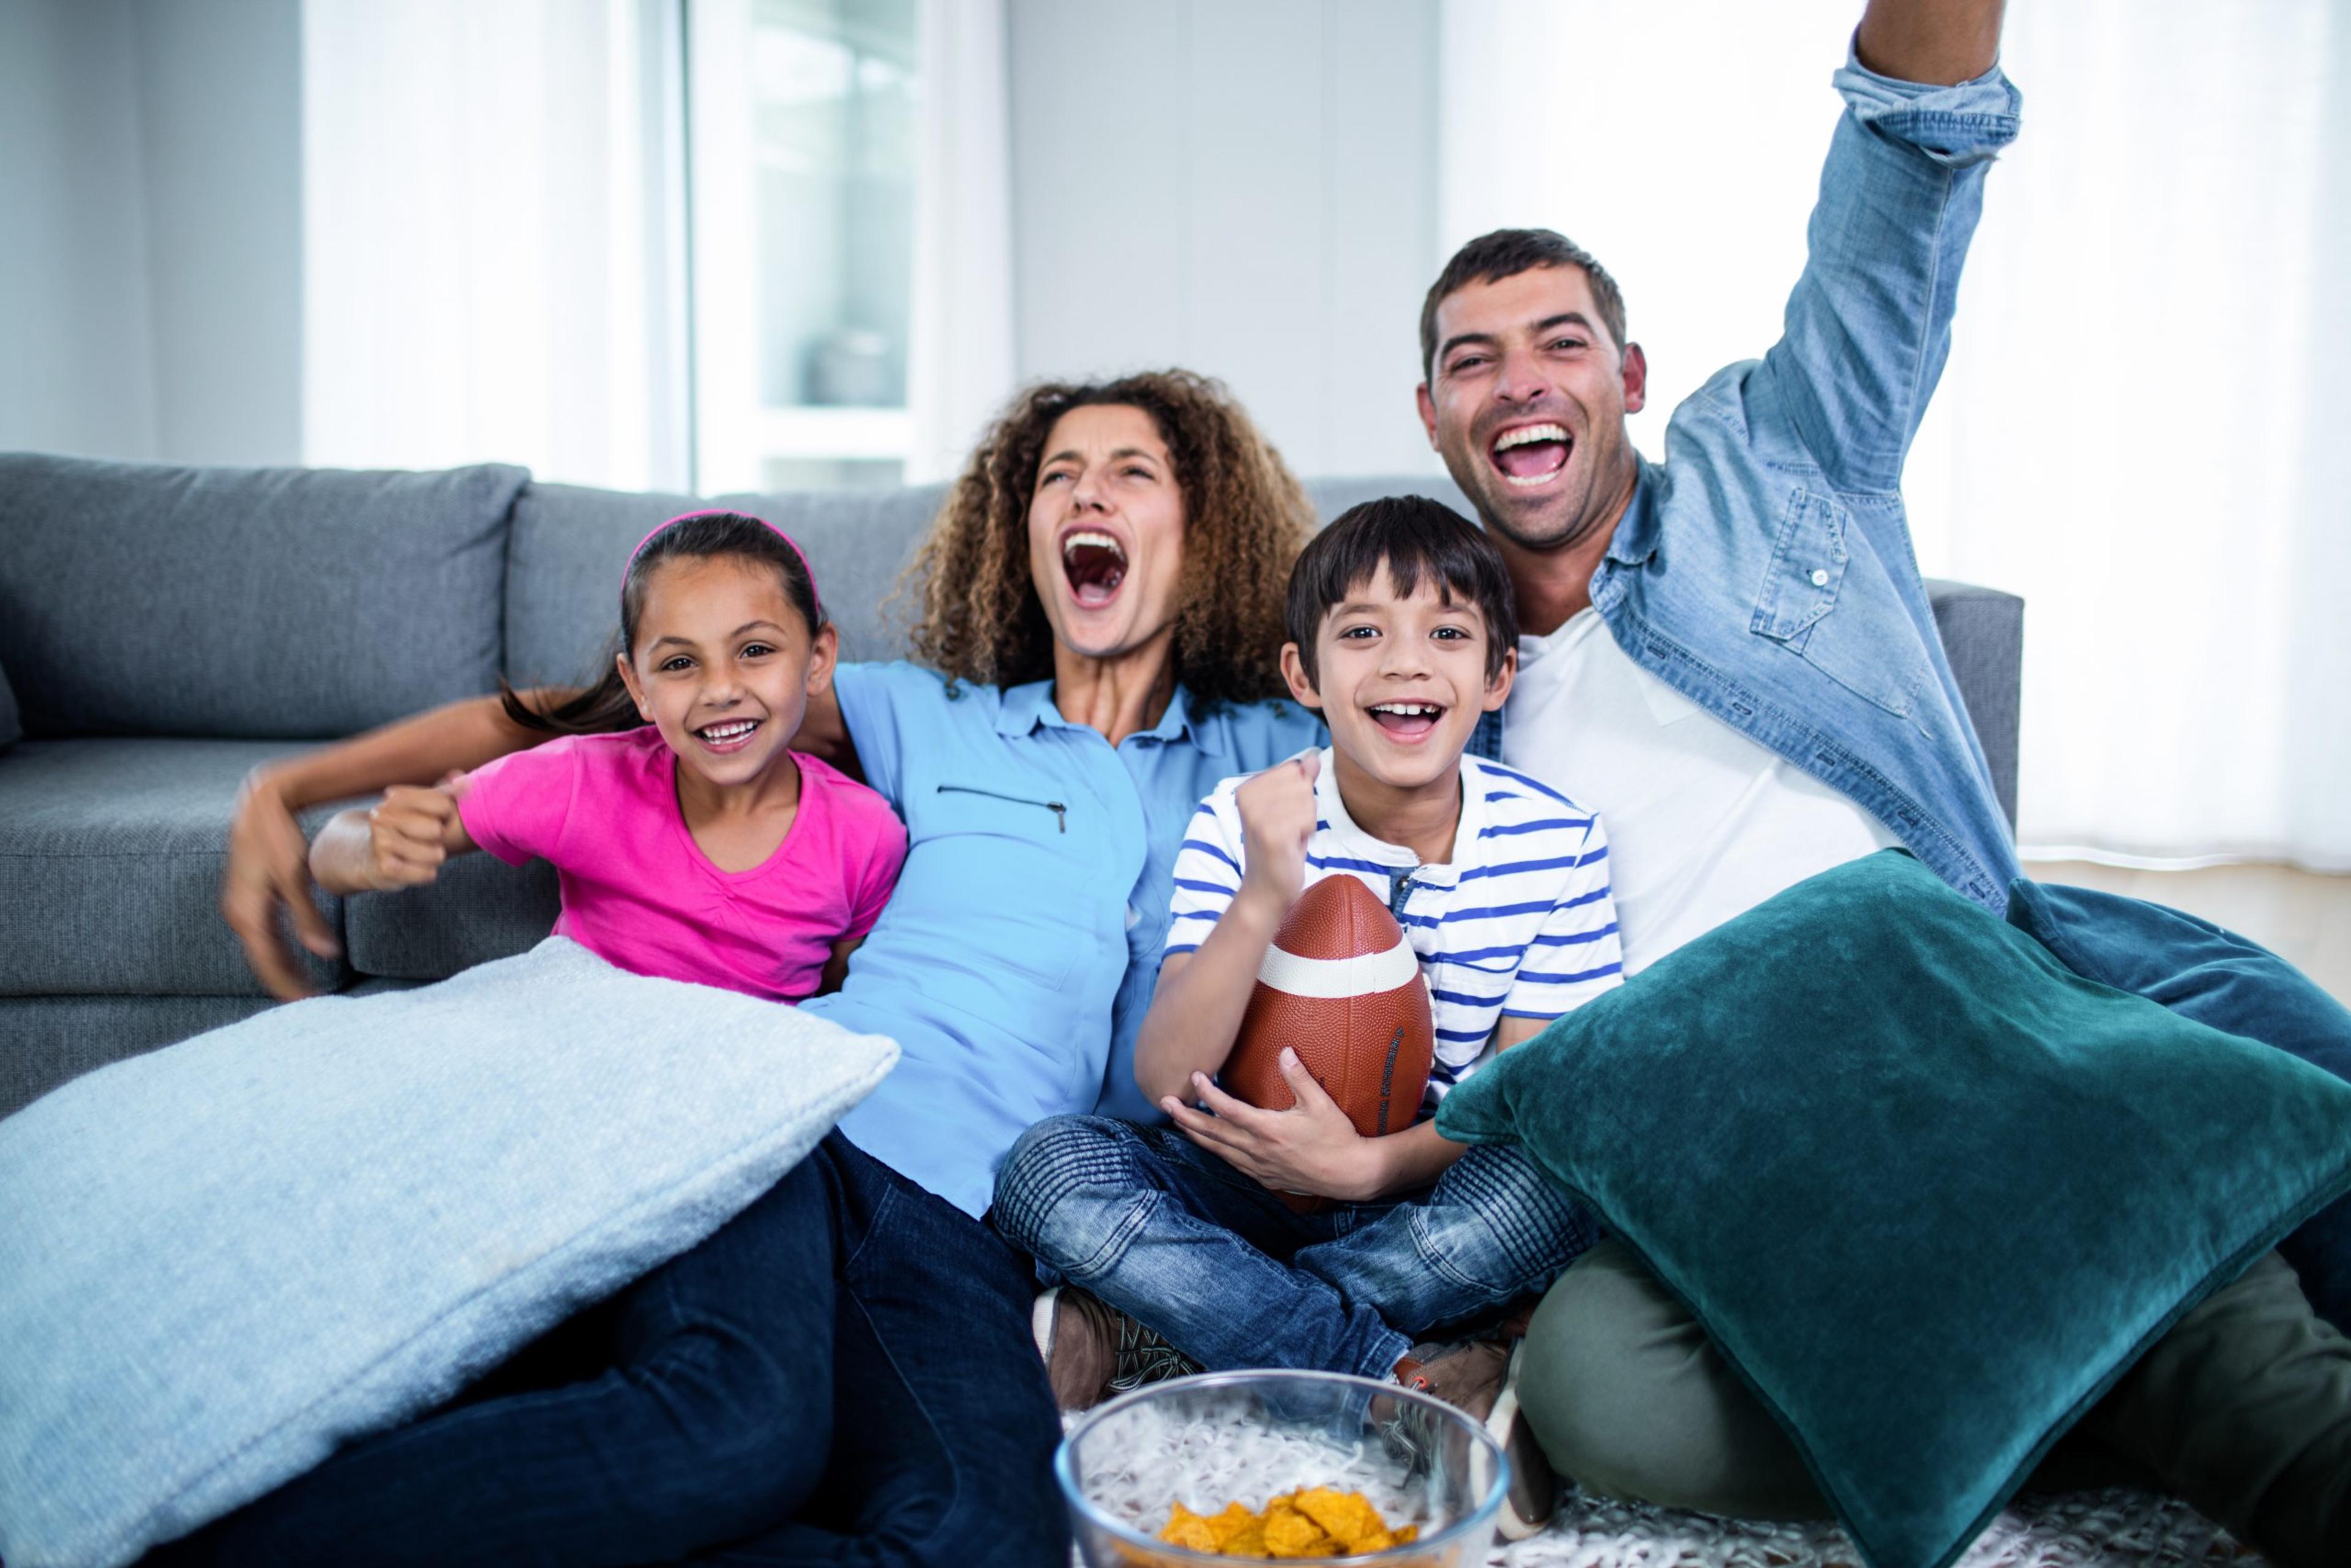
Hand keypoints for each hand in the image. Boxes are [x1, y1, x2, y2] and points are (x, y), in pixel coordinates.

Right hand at [221, 772, 338, 999]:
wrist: (259, 810)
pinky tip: (297, 962)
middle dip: (287, 983)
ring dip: (284, 970)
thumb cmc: (278, 839)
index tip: (308, 1004)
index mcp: (248, 914)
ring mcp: (241, 909)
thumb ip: (310, 919)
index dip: (288, 985)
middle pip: (264, 961)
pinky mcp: (248, 902)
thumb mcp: (296, 879)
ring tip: (308, 989)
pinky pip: (264, 936)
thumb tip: (327, 954)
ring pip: (263, 950)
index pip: (268, 963)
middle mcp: (239, 916)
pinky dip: (280, 952)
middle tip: (313, 1003)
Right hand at [361, 773, 466, 890]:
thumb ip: (444, 792)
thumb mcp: (423, 807)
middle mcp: (383, 817)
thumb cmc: (406, 829)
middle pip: (437, 830)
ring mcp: (382, 843)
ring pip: (435, 854)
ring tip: (418, 853)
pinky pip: (427, 873)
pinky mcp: (386, 868)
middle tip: (424, 838)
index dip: (447, 814)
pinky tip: (413, 867)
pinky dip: (426, 873)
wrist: (371, 858)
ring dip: (434, 857)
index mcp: (395, 797)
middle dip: (438, 837)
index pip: (443, 804)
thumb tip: (462, 778)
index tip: (436, 817)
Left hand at [1162, 1049, 1379, 1202]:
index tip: (1195, 1076)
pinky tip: (1208, 1143)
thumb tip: (1284, 1051)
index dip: (1207, 1093)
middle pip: (1212, 1132)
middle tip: (1164, 1101)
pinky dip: (1214, 1150)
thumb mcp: (1320, 1104)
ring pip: (1217, 1149)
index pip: (1228, 1109)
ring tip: (1178, 1121)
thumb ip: (1299, 1077)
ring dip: (1195, 1134)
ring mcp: (1258, 1166)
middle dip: (1186, 1116)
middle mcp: (1257, 1149)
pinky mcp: (1263, 1176)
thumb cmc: (1337, 1137)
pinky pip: (1231, 1162)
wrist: (1349, 1174)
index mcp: (1269, 1129)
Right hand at [1233, 750, 1319, 914]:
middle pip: (1302, 783)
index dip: (1299, 795)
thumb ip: (1300, 780)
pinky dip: (1305, 835)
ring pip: (1307, 801)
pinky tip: (1290, 846)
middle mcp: (1246, 797)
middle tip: (1288, 830)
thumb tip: (1312, 757)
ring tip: (1289, 838)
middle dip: (1304, 808)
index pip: (1294, 769)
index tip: (1285, 816)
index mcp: (1246, 787)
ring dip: (1305, 823)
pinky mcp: (1270, 833)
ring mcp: (1256, 815)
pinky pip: (1307, 818)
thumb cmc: (1280, 847)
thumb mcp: (1290, 808)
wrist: (1266, 889)